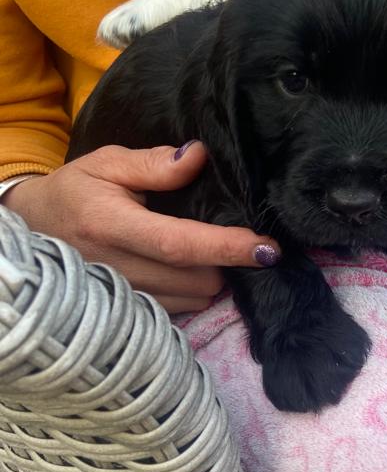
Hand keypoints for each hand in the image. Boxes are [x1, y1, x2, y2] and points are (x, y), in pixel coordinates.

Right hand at [3, 142, 280, 312]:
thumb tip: (198, 156)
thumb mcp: (106, 163)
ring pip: (193, 298)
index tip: (267, 248)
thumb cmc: (75, 191)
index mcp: (111, 225)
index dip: (227, 246)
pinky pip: (180, 311)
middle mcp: (117, 269)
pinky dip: (193, 291)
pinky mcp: (128, 315)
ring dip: (210, 276)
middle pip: (197, 278)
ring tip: (203, 250)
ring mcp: (122, 298)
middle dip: (223, 260)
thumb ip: (153, 163)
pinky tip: (185, 269)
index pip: (180, 243)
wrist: (34, 230)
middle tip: (230, 237)